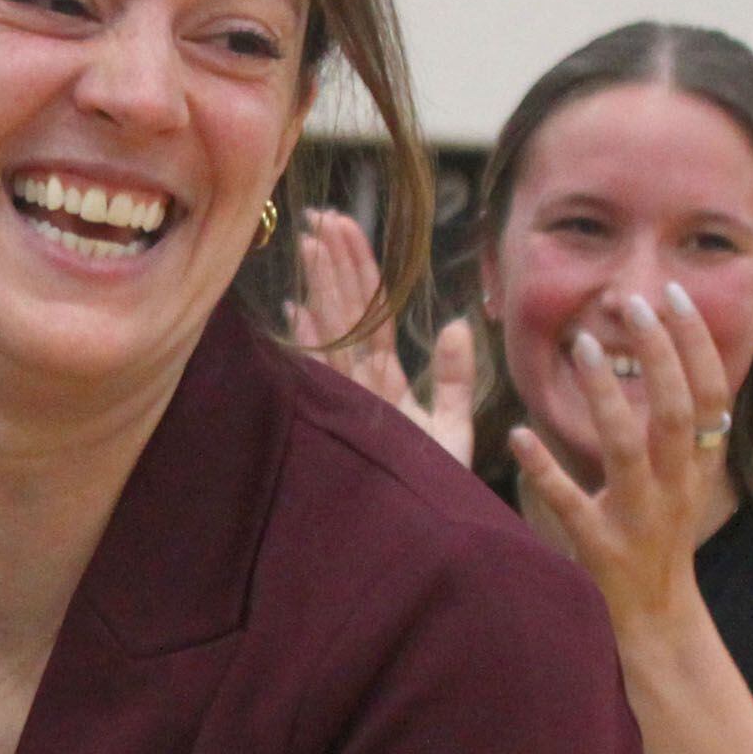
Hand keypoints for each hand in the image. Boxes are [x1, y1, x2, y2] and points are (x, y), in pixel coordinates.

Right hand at [287, 208, 475, 466]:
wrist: (430, 536)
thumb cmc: (437, 490)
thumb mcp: (453, 427)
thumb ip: (455, 377)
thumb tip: (457, 325)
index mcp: (388, 383)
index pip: (373, 315)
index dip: (359, 270)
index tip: (344, 227)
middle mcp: (362, 387)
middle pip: (348, 314)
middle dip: (334, 264)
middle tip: (320, 217)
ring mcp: (349, 402)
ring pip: (335, 332)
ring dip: (324, 285)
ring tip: (310, 242)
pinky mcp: (346, 420)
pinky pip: (327, 371)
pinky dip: (311, 340)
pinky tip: (295, 308)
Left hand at [510, 282, 732, 630]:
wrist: (657, 621)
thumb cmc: (662, 537)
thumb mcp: (685, 479)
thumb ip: (681, 428)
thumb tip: (676, 357)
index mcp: (698, 465)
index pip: (711, 393)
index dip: (697, 343)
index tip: (675, 295)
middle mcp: (675, 486)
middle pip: (675, 410)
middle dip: (659, 353)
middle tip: (632, 304)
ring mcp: (638, 517)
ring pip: (627, 447)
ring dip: (605, 395)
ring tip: (582, 347)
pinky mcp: (599, 548)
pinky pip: (570, 504)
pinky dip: (545, 469)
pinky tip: (517, 435)